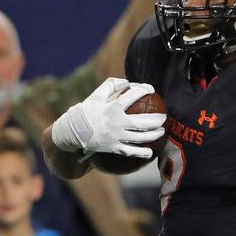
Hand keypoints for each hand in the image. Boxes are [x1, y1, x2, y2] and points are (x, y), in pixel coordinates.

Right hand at [50, 78, 165, 158]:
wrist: (71, 133)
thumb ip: (110, 86)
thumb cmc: (84, 113)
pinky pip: (130, 152)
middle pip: (142, 121)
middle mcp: (116, 122)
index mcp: (112, 107)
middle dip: (157, 119)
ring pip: (140, 137)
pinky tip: (150, 152)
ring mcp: (115, 137)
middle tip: (164, 116)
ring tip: (161, 131)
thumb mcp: (95, 96)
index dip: (143, 90)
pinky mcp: (113, 148)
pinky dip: (141, 153)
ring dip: (154, 135)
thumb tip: (126, 82)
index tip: (151, 88)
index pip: (132, 96)